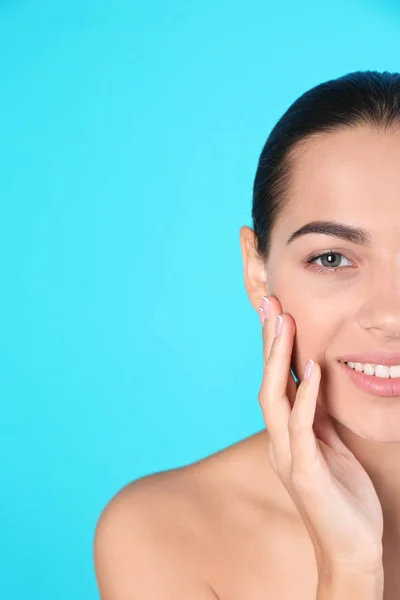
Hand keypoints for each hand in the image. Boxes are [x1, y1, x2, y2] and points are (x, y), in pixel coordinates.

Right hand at [258, 295, 383, 572]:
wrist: (352, 550)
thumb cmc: (344, 498)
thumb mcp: (331, 447)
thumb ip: (318, 416)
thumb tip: (315, 382)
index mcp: (286, 435)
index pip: (276, 384)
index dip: (274, 348)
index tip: (276, 313)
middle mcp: (280, 441)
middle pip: (267, 383)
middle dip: (269, 343)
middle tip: (271, 304)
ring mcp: (288, 457)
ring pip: (274, 399)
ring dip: (278, 360)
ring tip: (284, 324)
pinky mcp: (305, 472)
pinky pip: (302, 426)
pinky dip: (306, 394)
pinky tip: (313, 367)